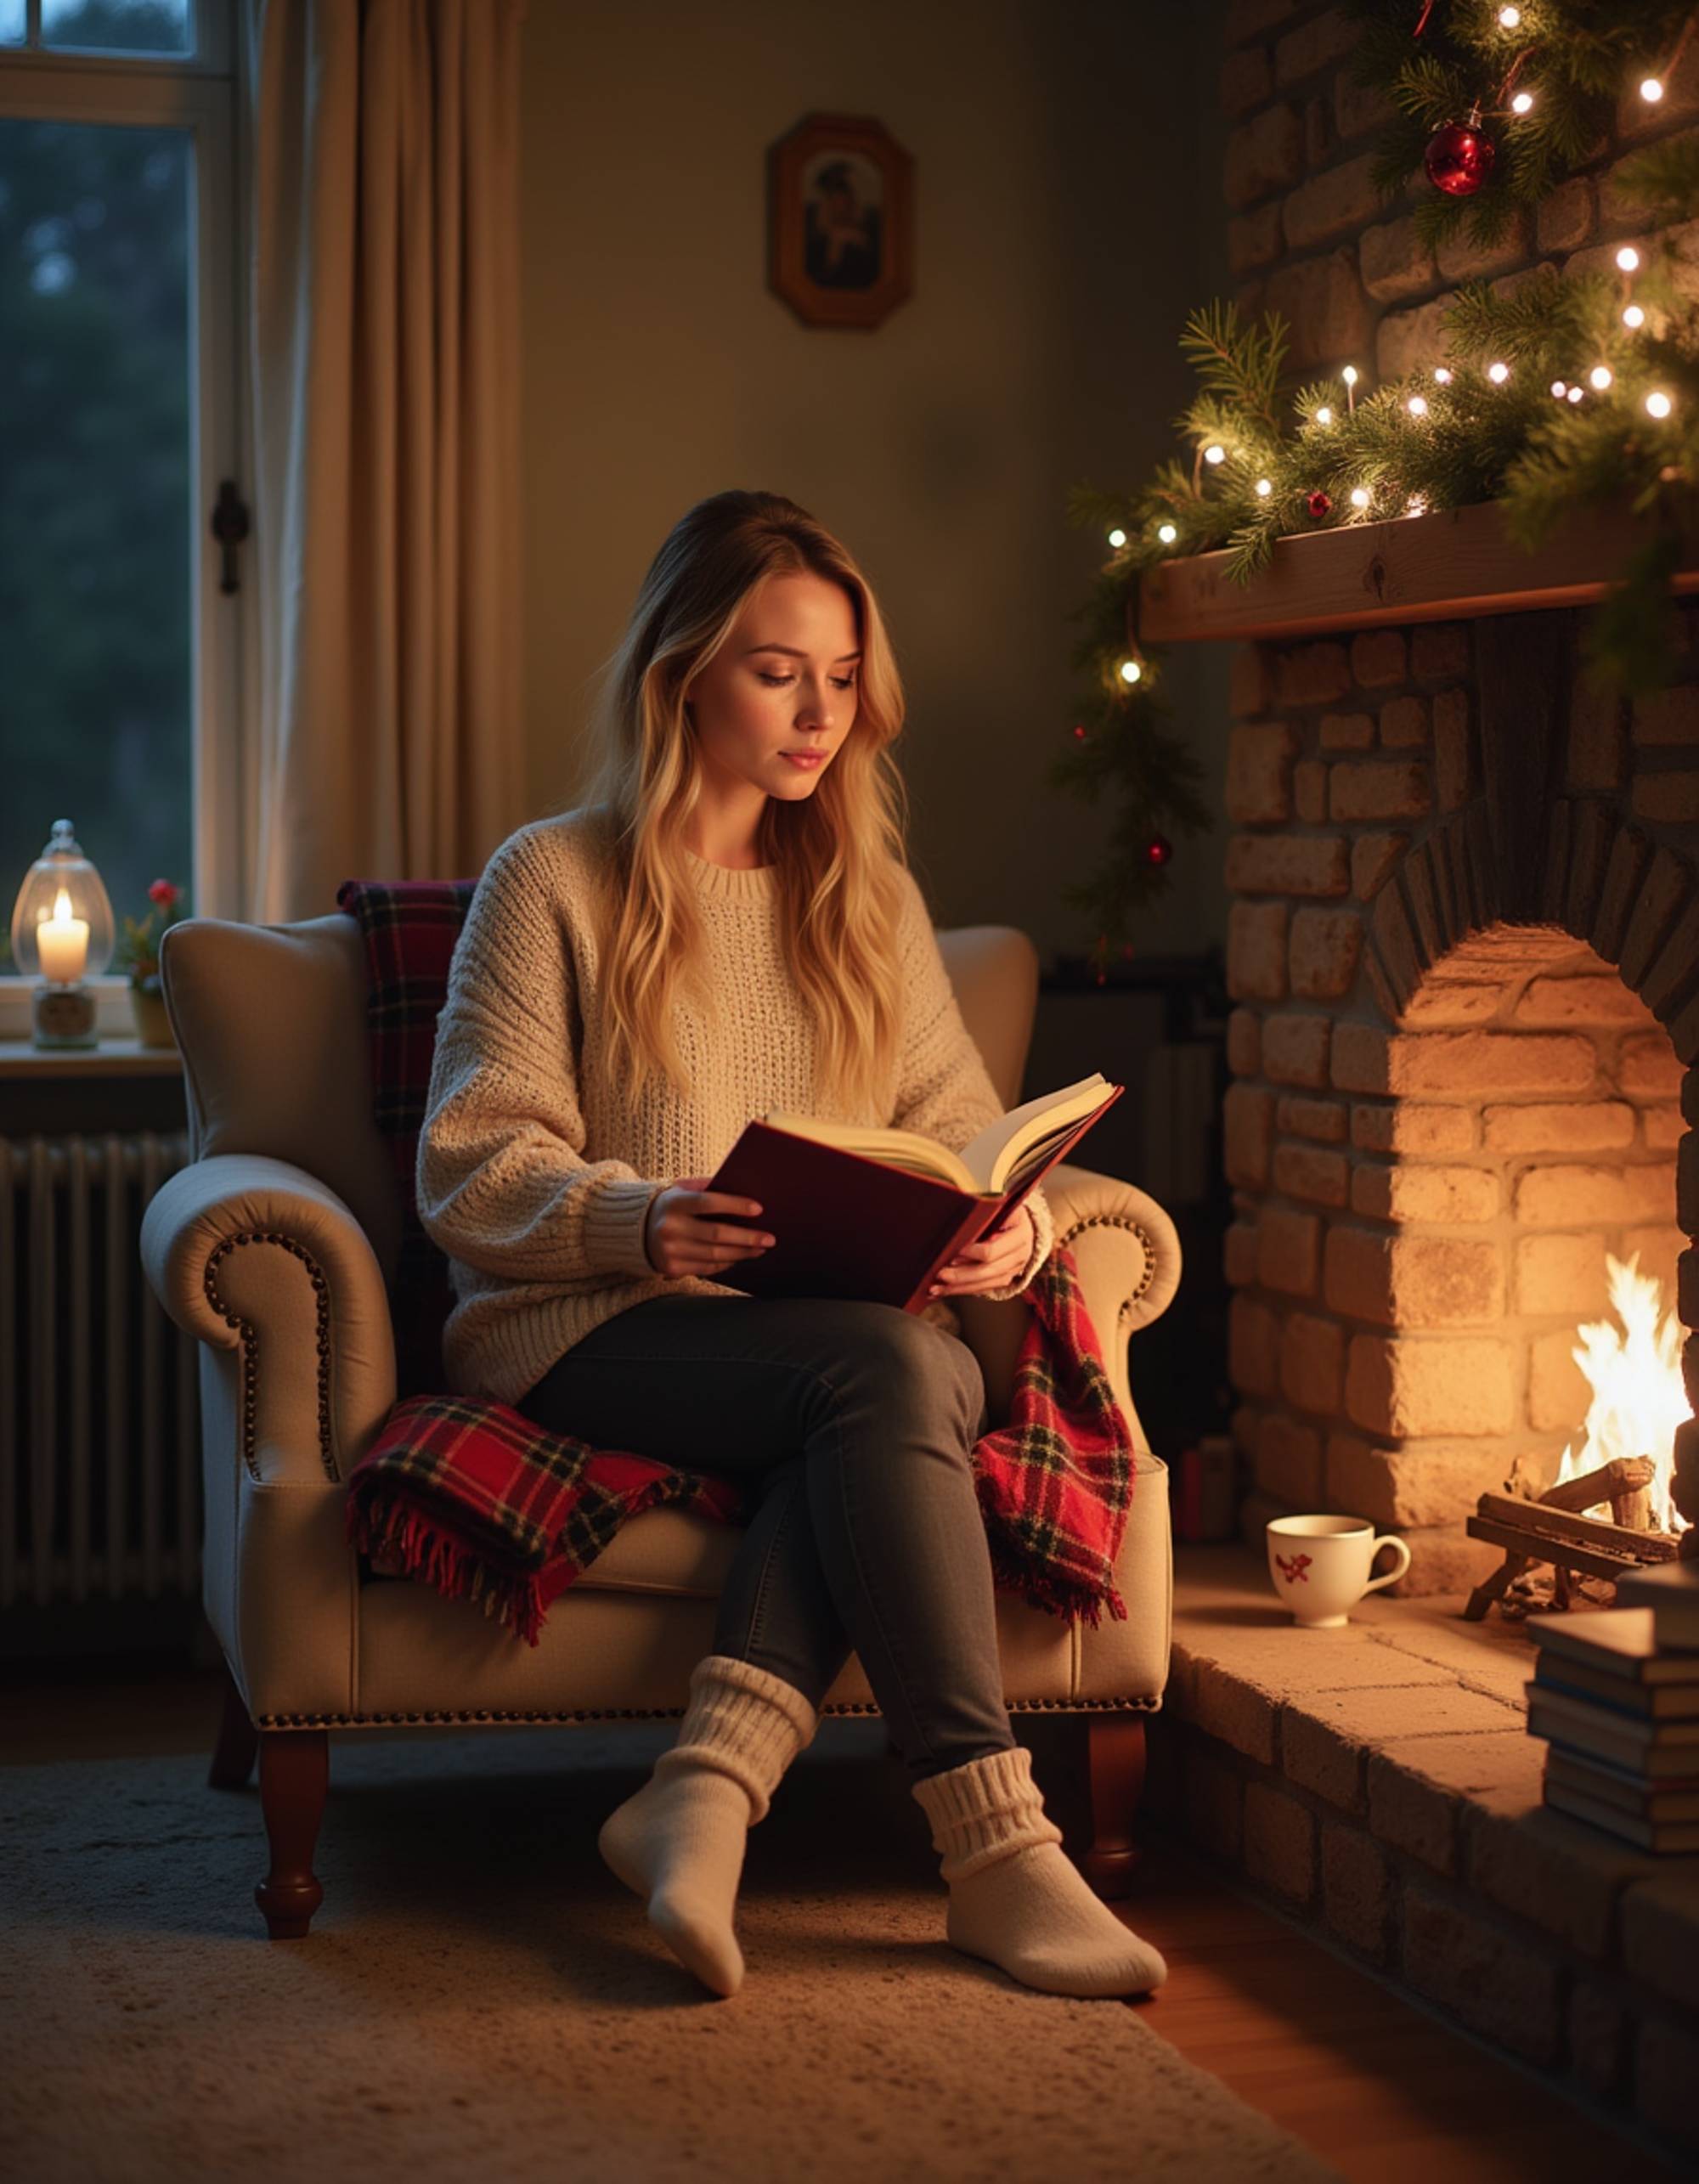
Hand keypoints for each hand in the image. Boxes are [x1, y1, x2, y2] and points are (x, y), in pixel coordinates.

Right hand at [644, 1176, 774, 1280]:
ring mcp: (670, 1251)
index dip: (735, 1205)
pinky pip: (707, 1268)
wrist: (633, 1231)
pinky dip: (727, 1263)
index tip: (758, 1209)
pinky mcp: (672, 1268)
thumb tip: (744, 1192)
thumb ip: (707, 1187)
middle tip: (770, 1238)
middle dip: (748, 1237)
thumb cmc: (670, 1205)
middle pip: (717, 1234)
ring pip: (715, 1255)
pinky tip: (740, 1256)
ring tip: (760, 1248)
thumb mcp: (681, 1189)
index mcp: (673, 1202)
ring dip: (742, 1252)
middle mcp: (669, 1228)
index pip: (708, 1203)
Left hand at [927, 1205, 1034, 1299]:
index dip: (971, 1252)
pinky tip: (946, 1290)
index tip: (953, 1251)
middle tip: (940, 1273)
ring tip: (937, 1287)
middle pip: (989, 1269)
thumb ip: (981, 1214)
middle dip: (962, 1274)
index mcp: (1020, 1230)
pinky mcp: (1007, 1277)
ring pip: (988, 1282)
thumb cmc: (1003, 1210)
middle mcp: (1021, 1251)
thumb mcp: (996, 1206)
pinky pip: (986, 1288)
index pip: (992, 1249)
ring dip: (960, 1287)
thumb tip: (955, 1223)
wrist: (1022, 1223)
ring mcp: (1016, 1267)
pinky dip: (965, 1290)